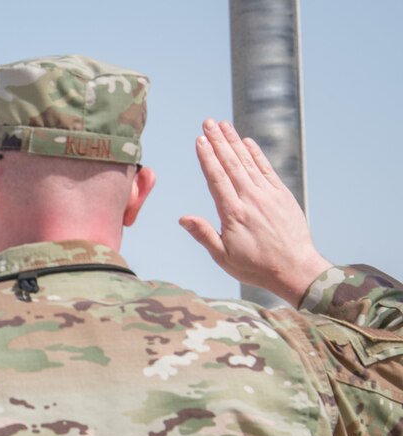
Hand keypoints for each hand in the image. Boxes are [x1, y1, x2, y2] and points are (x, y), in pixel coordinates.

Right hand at [179, 119, 331, 306]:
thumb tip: (183, 218)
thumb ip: (203, 235)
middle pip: (231, 163)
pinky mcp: (282, 196)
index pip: (216, 178)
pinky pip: (266, 169)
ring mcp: (268, 195)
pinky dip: (256, 154)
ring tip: (223, 124)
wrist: (296, 269)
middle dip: (218, 141)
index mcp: (233, 214)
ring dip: (234, 141)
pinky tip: (247, 142)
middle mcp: (251, 199)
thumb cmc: (255, 267)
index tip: (199, 140)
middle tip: (207, 122)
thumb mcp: (223, 257)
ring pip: (247, 162)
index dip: (207, 157)